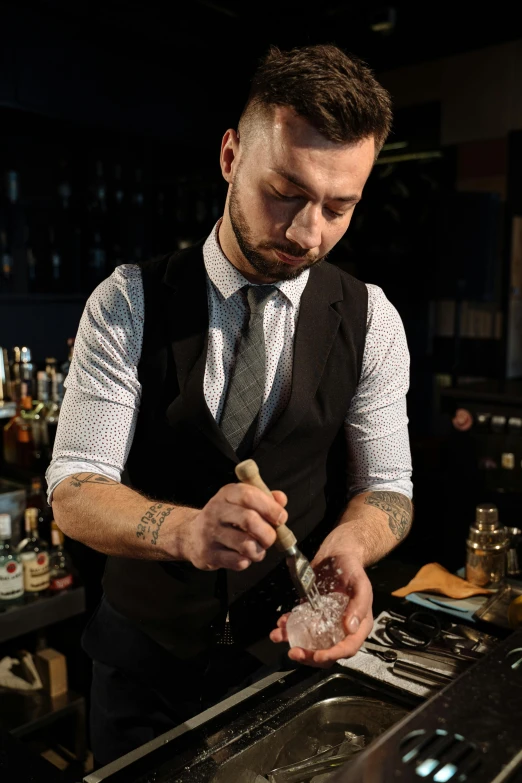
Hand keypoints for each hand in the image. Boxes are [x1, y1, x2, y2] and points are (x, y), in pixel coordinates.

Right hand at [179, 483, 286, 570]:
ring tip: (257, 549)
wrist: (191, 535)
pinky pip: (238, 562)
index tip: (281, 518)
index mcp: (227, 494)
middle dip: (268, 533)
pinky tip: (243, 556)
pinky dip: (247, 561)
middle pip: (249, 520)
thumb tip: (281, 499)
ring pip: (246, 545)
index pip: (249, 495)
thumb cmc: (225, 517)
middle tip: (270, 538)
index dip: (270, 508)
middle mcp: (216, 511)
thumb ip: (264, 498)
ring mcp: (210, 533)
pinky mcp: (208, 554)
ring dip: (259, 551)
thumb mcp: (241, 501)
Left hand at [270, 550, 372, 667]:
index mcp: (358, 625)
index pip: (347, 648)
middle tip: (294, 653)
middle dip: (309, 656)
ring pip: (310, 640)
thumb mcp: (361, 585)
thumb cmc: (353, 569)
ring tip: (280, 637)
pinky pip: (300, 625)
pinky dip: (288, 627)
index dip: (332, 655)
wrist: (338, 554)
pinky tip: (281, 623)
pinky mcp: (311, 613)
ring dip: (294, 642)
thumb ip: (359, 606)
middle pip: (327, 650)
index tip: (318, 656)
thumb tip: (350, 628)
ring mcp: (325, 621)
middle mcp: (341, 627)